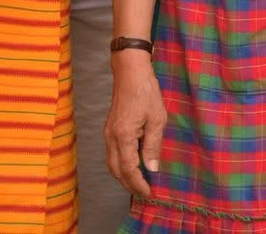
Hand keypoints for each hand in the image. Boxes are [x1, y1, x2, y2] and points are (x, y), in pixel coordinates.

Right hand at [106, 51, 166, 198]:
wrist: (130, 73)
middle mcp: (111, 138)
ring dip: (123, 176)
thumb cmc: (146, 92)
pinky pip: (112, 154)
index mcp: (123, 136)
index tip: (148, 193)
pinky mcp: (110, 130)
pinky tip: (132, 166)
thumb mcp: (157, 119)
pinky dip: (121, 165)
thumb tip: (152, 168)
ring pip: (112, 163)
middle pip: (116, 170)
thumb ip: (153, 145)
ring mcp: (108, 134)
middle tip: (144, 193)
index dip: (138, 183)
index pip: (129, 168)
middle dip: (129, 184)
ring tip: (139, 183)